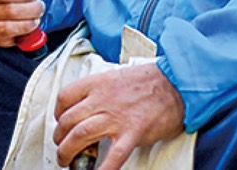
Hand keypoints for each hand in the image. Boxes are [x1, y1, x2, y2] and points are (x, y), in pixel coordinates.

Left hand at [53, 63, 184, 169]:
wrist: (178, 84)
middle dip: (59, 137)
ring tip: (68, 161)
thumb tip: (89, 105)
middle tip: (62, 145)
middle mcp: (103, 99)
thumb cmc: (152, 80)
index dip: (57, 113)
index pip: (65, 97)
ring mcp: (116, 117)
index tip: (60, 121)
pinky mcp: (132, 133)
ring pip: (80, 137)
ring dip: (68, 152)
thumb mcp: (119, 76)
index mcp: (99, 83)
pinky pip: (112, 157)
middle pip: (68, 121)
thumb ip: (102, 89)